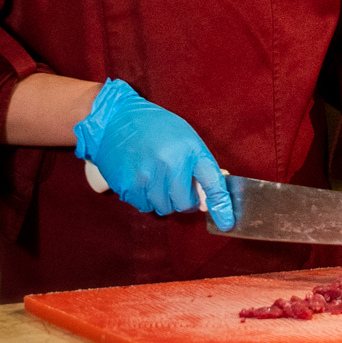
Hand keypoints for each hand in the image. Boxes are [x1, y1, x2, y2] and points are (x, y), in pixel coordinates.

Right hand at [74, 79, 235, 230]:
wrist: (115, 120)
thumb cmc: (154, 127)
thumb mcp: (185, 138)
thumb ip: (198, 166)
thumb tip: (206, 199)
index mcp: (189, 150)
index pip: (211, 183)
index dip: (221, 205)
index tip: (226, 222)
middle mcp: (170, 165)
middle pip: (184, 203)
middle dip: (184, 200)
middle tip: (177, 187)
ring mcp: (147, 177)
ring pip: (164, 207)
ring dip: (163, 199)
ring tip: (156, 177)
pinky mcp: (128, 186)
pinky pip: (144, 206)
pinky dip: (145, 198)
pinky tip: (141, 179)